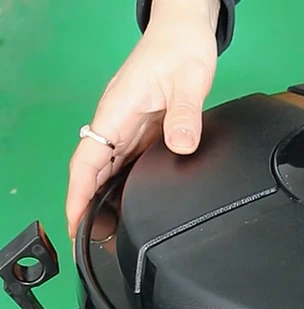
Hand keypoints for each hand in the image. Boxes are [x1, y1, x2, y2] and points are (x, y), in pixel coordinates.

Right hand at [66, 0, 218, 237]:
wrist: (185, 32)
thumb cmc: (181, 49)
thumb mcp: (188, 81)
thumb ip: (185, 115)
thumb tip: (181, 146)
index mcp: (116, 112)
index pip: (87, 161)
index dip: (79, 196)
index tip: (76, 223)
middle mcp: (116, 123)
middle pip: (93, 173)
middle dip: (89, 208)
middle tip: (98, 243)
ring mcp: (128, 128)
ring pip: (109, 172)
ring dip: (106, 201)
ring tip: (114, 234)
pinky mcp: (142, 131)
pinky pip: (127, 165)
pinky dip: (125, 188)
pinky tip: (133, 207)